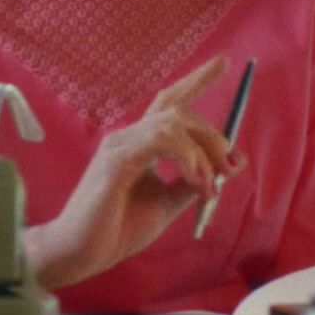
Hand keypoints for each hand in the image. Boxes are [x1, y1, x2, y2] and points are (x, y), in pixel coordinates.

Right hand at [24, 55, 247, 291]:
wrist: (82, 252)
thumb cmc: (117, 228)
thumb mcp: (167, 203)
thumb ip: (194, 183)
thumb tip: (232, 164)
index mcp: (140, 144)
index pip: (169, 102)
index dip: (196, 80)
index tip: (223, 62)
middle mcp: (128, 137)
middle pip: (180, 112)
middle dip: (214, 137)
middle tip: (229, 169)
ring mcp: (120, 145)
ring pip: (173, 123)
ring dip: (202, 154)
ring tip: (209, 185)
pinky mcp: (116, 159)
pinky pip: (160, 141)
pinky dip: (187, 159)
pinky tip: (195, 182)